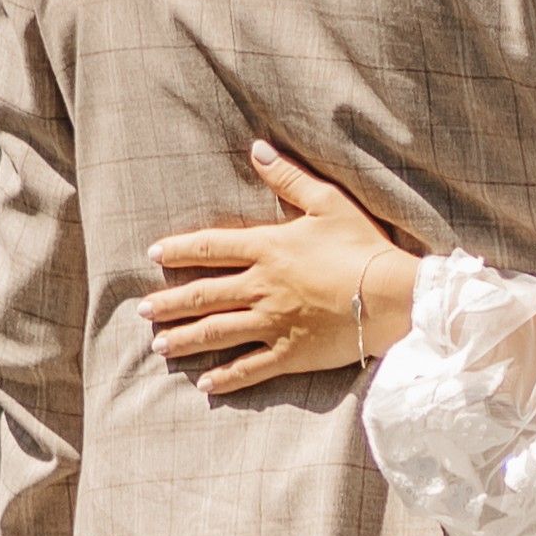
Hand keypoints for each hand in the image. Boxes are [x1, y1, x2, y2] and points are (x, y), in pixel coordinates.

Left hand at [141, 141, 422, 392]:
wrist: (392, 295)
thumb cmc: (361, 246)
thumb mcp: (327, 203)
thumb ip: (289, 178)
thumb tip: (258, 149)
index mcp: (267, 249)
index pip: (210, 248)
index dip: (179, 250)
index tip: (154, 256)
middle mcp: (260, 287)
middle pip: (202, 295)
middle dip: (168, 303)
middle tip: (143, 311)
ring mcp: (272, 323)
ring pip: (216, 333)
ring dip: (184, 340)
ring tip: (159, 347)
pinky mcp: (289, 354)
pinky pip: (248, 368)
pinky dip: (224, 378)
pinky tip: (204, 385)